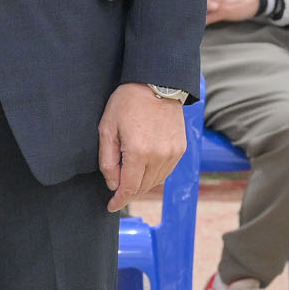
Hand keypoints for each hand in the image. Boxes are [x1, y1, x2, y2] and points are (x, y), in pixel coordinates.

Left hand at [97, 83, 185, 212]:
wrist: (157, 82)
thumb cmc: (127, 102)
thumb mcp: (108, 128)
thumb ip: (108, 160)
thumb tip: (113, 184)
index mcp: (138, 152)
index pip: (129, 188)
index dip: (119, 200)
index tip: (111, 206)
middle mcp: (159, 156)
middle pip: (143, 187)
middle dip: (128, 193)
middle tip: (117, 193)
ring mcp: (173, 153)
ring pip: (156, 181)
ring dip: (142, 185)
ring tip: (129, 182)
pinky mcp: (181, 149)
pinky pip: (166, 171)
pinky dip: (154, 175)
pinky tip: (144, 171)